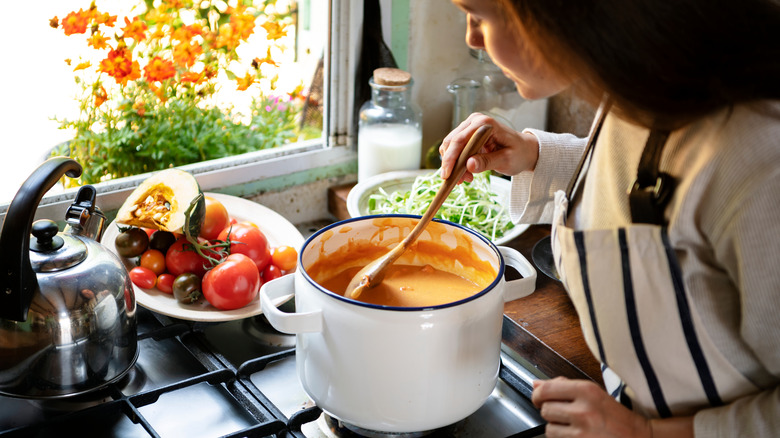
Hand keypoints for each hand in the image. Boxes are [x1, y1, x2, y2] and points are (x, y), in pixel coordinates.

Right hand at [439, 112, 538, 181]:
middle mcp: (474, 121)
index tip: (447, 175)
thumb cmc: (519, 153)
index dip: (451, 158)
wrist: (524, 151)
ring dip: (453, 165)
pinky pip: (455, 149)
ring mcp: (470, 127)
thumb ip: (487, 162)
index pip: (460, 139)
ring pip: (450, 146)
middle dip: (450, 164)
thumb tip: (469, 165)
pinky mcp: (467, 135)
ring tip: (466, 178)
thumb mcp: (506, 161)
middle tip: (457, 181)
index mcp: (485, 123)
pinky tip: (466, 173)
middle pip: (451, 142)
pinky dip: (457, 163)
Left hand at [532, 377, 652, 437]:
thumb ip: (563, 386)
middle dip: (551, 412)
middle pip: (545, 409)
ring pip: (549, 428)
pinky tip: (577, 435)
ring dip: (557, 428)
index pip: (546, 389)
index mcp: (586, 391)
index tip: (538, 397)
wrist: (638, 437)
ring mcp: (582, 431)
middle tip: (565, 413)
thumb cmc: (616, 416)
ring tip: (574, 426)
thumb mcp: (593, 393)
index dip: (537, 394)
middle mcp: (583, 410)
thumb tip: (536, 384)